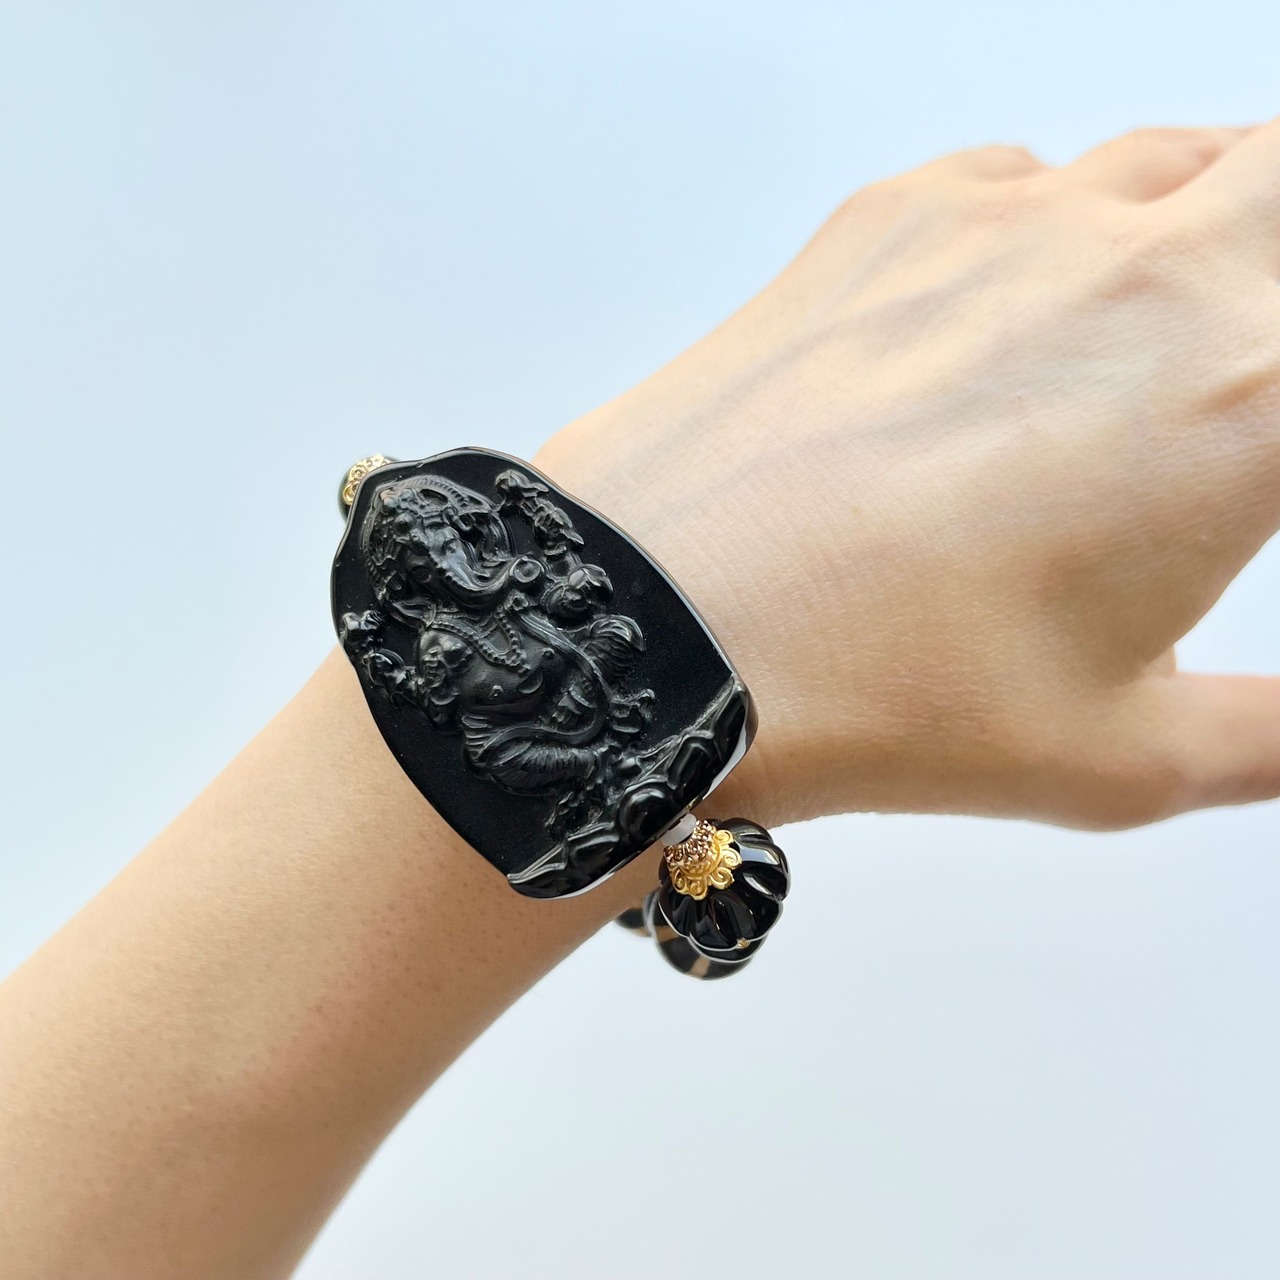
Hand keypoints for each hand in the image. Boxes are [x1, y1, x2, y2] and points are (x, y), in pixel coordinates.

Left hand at [536, 122, 1279, 830]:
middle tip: (1235, 352)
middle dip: (1273, 260)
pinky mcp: (894, 217)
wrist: (673, 626)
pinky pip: (1021, 177)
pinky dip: (1049, 226)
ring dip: (1189, 225)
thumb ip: (1269, 734)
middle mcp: (1144, 277)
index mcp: (1246, 403)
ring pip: (1168, 160)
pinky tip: (1008, 315)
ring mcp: (1011, 227)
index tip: (1249, 454)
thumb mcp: (1127, 759)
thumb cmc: (879, 689)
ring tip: (1146, 328)